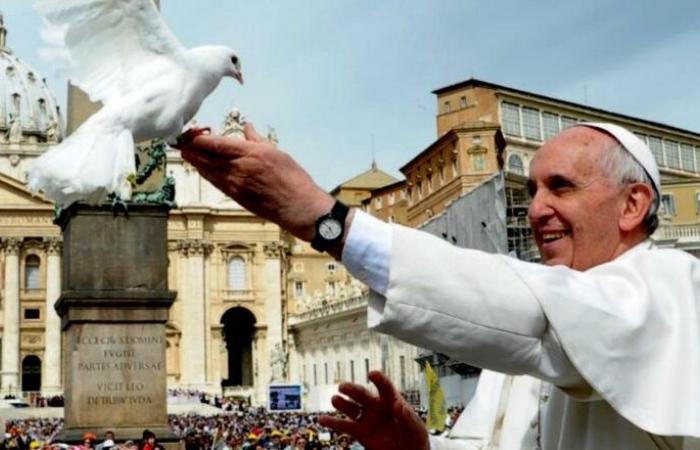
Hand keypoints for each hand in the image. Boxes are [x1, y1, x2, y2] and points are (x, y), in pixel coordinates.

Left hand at [174, 123, 334, 241]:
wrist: (298, 206)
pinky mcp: (236, 197)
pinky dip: (206, 174)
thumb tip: (247, 127)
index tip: (187, 133)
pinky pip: (215, 182)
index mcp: (249, 154)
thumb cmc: (292, 179)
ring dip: (195, 162)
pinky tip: (201, 169)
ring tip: (185, 153)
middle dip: (190, 149)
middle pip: (206, 158)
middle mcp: (239, 169)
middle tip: (179, 142)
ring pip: (208, 171)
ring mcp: (236, 185)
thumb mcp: (276, 152)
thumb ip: (257, 140)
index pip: (216, 144)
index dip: (197, 139)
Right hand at [319, 371, 429, 449]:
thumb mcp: (417, 428)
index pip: (385, 387)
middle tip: (344, 387)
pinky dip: (332, 423)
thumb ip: (408, 417)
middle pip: (363, 395)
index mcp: (392, 400)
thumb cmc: (415, 437)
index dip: (379, 380)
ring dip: (342, 403)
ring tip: (335, 399)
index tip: (372, 374)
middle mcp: (377, 406)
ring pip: (351, 408)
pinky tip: (321, 419)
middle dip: (353, 390)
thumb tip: (398, 405)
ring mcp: (367, 419)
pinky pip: (345, 427)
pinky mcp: (360, 433)